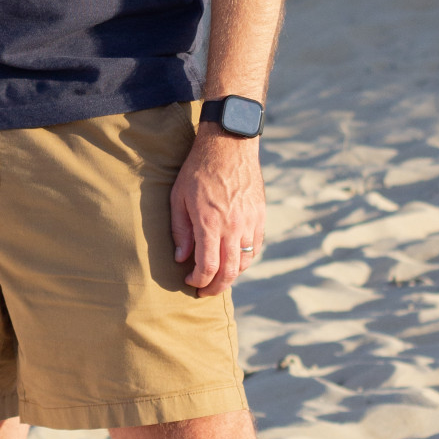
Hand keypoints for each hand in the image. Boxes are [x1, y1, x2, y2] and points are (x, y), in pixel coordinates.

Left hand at [170, 124, 265, 296]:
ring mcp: (250, 223)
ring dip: (230, 275)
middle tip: (204, 292)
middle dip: (215, 288)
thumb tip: (182, 259)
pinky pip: (255, 248)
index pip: (208, 267)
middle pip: (228, 272)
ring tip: (217, 277)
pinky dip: (244, 260)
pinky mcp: (260, 217)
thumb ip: (180, 231)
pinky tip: (233, 260)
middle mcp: (233, 227)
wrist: (229, 146)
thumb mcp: (179, 197)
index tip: (189, 282)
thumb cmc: (198, 170)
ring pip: (244, 263)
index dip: (198, 281)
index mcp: (210, 223)